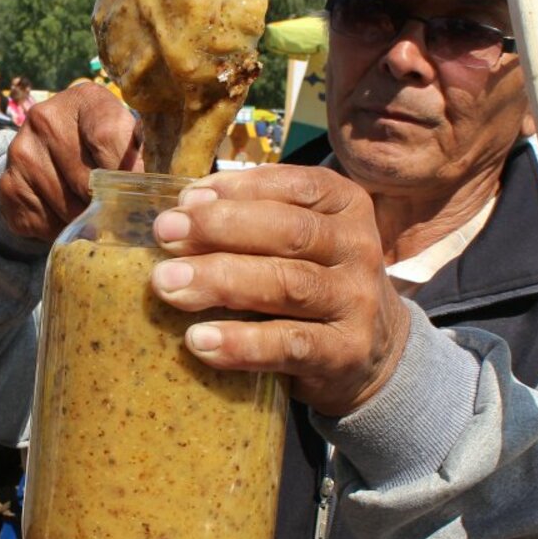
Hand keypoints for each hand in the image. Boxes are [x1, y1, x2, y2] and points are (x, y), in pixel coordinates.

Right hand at [0, 83, 141, 241]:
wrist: (49, 147)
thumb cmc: (104, 143)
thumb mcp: (127, 137)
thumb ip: (143, 157)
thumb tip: (165, 198)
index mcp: (86, 99)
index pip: (109, 137)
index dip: (127, 174)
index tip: (139, 197)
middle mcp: (46, 118)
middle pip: (86, 181)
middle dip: (107, 206)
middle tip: (120, 216)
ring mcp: (21, 151)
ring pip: (65, 208)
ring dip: (83, 222)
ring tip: (92, 215)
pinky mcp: (7, 185)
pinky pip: (42, 223)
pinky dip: (58, 229)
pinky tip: (65, 214)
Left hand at [147, 164, 410, 416]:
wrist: (372, 352)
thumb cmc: (313, 280)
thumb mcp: (297, 240)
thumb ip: (253, 218)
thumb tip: (185, 205)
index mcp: (345, 205)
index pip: (293, 186)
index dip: (237, 189)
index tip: (185, 200)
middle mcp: (358, 247)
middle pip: (288, 232)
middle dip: (220, 229)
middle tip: (164, 235)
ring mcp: (357, 301)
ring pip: (288, 284)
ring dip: (222, 281)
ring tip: (168, 285)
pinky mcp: (346, 353)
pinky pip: (290, 345)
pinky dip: (241, 343)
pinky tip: (199, 340)